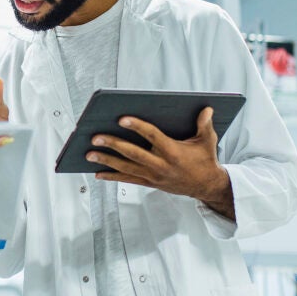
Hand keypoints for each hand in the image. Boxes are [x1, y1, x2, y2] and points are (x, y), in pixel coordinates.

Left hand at [88, 107, 235, 220]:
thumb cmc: (205, 161)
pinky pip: (127, 180)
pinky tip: (98, 172)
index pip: (152, 136)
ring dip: (106, 161)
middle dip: (112, 144)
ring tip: (89, 154)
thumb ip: (204, 125)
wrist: (205, 186)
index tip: (122, 118)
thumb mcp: (207, 142)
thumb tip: (206, 108)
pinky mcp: (149, 183)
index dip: (137, 127)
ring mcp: (153, 176)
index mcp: (173, 152)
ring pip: (126, 168)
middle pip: (132, 154)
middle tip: (96, 137)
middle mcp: (161, 165)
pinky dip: (112, 176)